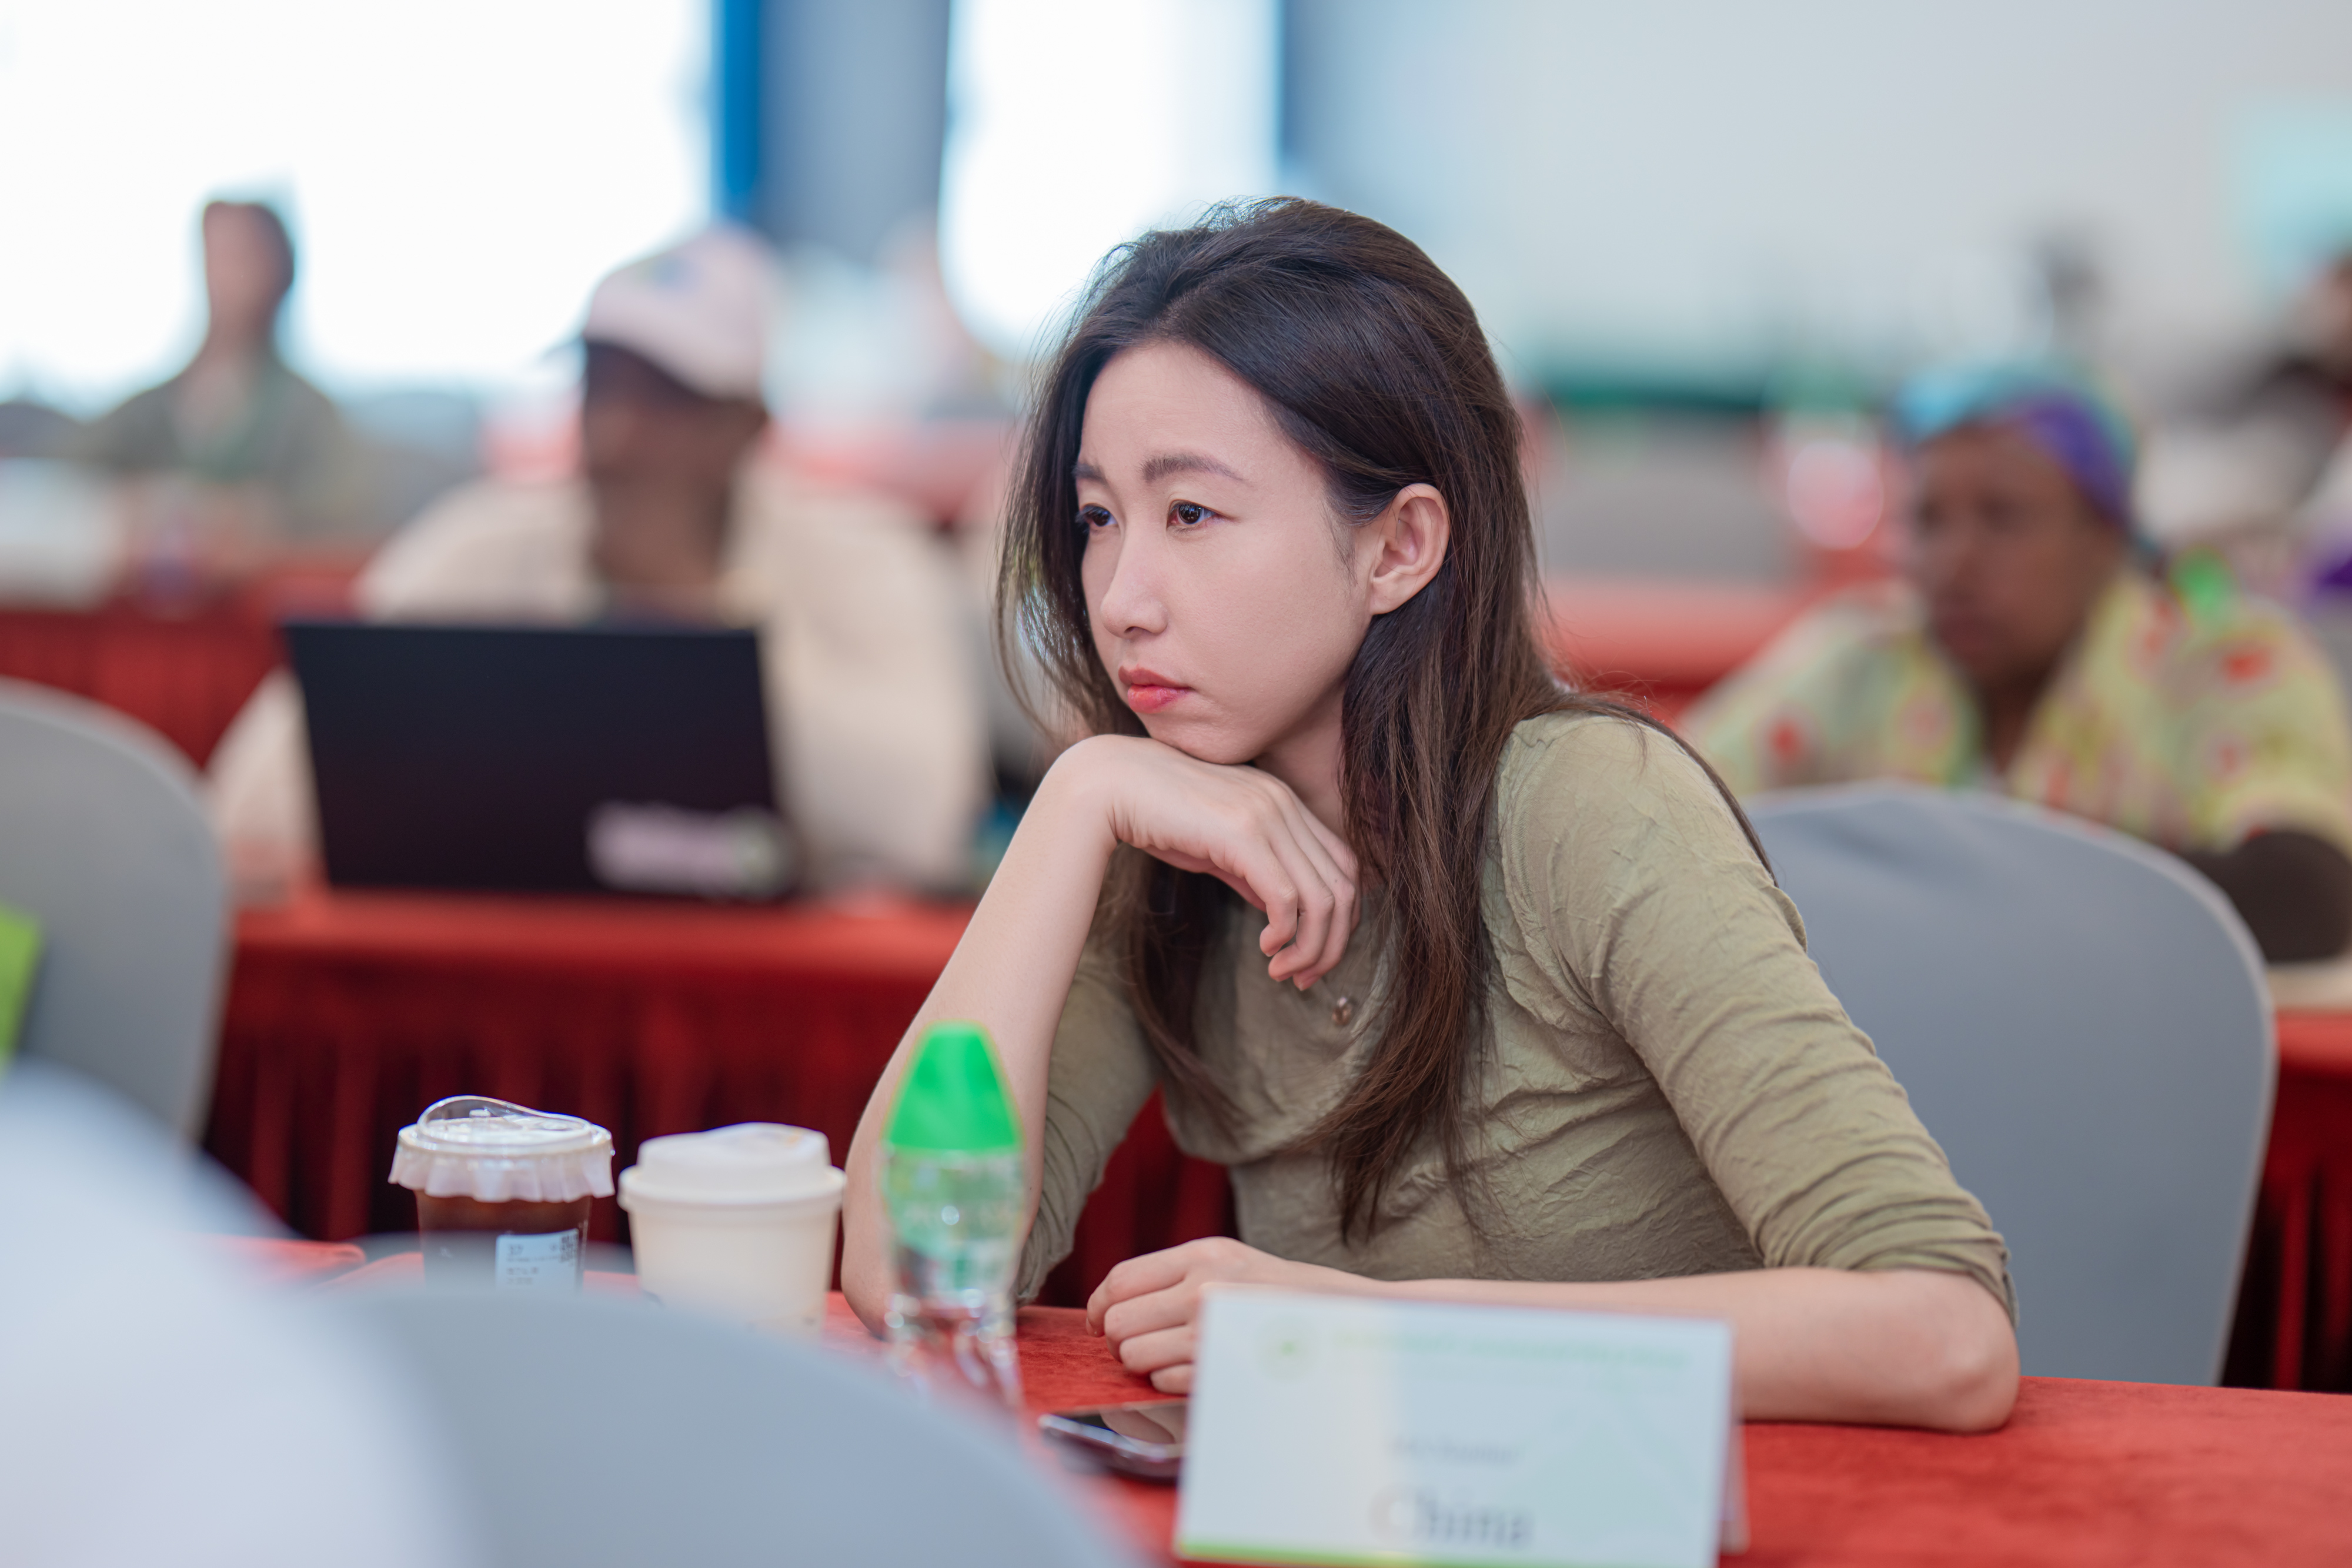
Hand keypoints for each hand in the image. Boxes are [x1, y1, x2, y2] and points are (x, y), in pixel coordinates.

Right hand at [1058, 735, 1359, 988]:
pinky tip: (1265, 949)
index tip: (1311, 956)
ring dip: (1311, 947)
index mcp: (1285, 803)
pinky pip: (1286, 897)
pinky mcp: (1243, 833)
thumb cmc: (1156, 817)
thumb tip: (1281, 912)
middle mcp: (1285, 803)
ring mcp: (1268, 814)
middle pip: (1344, 886)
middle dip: (1333, 943)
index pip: (1344, 866)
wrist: (1110, 784)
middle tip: (1305, 978)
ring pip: (1323, 897)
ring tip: (1283, 972)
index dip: (1341, 919)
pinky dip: (1285, 933)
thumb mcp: (1217, 848)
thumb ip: (1254, 873)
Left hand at [1086, 1237, 1367, 1392]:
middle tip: (1141, 1344)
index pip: (1119, 1280)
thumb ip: (1172, 1276)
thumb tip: (1106, 1306)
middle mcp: (1206, 1287)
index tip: (1099, 1323)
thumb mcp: (1229, 1262)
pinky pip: (1163, 1383)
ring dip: (1143, 1365)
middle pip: (1117, 1322)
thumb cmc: (1278, 1295)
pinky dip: (1170, 1382)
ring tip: (1171, 1358)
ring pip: (1133, 1357)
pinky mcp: (1223, 1367)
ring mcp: (1215, 1330)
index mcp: (1204, 1254)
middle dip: (1119, 1341)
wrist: (1348, 1320)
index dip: (1098, 1307)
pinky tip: (1197, 1370)